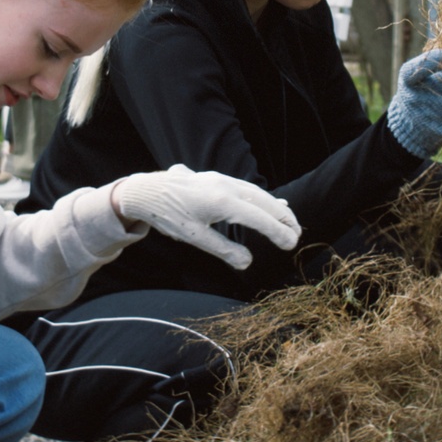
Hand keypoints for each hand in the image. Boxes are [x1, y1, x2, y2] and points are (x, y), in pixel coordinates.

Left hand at [111, 165, 300, 270]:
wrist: (144, 190)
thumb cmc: (167, 215)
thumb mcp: (194, 237)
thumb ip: (223, 249)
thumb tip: (247, 263)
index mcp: (221, 202)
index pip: (259, 218)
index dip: (278, 232)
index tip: (291, 244)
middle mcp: (225, 186)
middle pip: (264, 202)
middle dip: (283, 219)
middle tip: (297, 235)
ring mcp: (221, 179)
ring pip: (257, 193)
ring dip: (274, 207)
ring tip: (289, 221)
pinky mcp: (216, 178)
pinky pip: (246, 188)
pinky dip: (261, 198)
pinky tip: (269, 203)